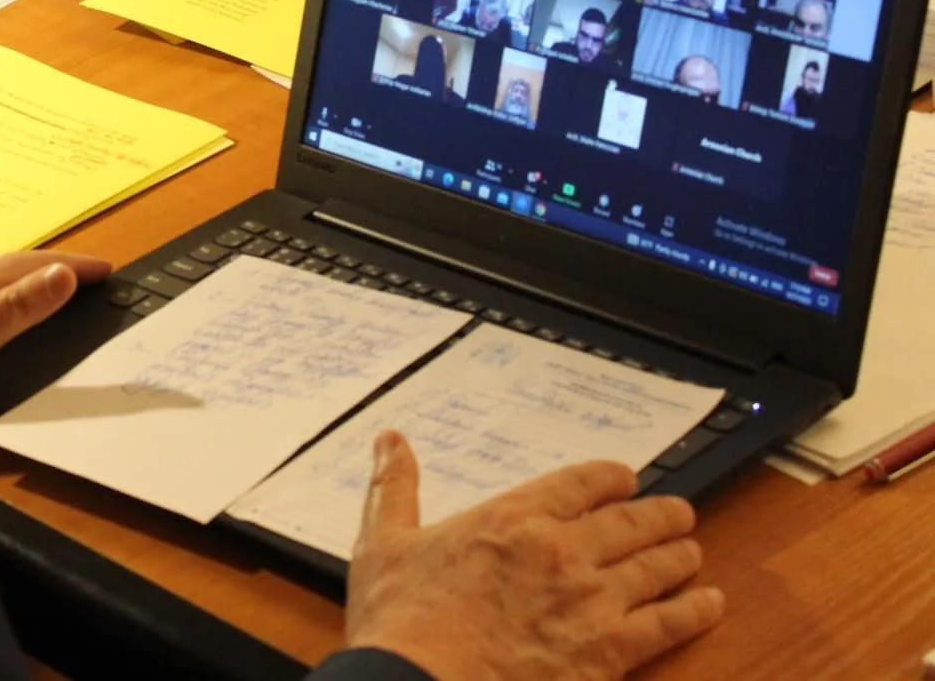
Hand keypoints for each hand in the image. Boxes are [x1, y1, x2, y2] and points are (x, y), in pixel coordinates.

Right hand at [345, 431, 724, 679]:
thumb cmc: (400, 622)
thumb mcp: (383, 543)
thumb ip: (392, 487)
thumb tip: (390, 441)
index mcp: (511, 518)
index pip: (580, 483)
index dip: (611, 478)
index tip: (624, 479)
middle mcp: (561, 551)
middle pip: (631, 521)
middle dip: (659, 514)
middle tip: (677, 513)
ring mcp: (592, 602)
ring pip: (657, 567)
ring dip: (680, 555)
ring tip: (691, 552)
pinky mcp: (609, 652)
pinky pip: (669, 624)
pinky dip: (695, 611)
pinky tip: (710, 604)